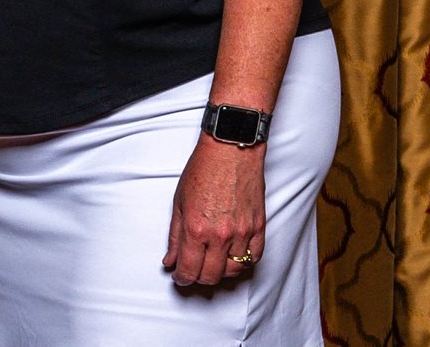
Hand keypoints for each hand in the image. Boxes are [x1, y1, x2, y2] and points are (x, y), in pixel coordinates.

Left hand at [163, 135, 265, 285]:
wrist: (230, 151)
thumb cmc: (203, 170)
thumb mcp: (179, 203)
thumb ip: (175, 236)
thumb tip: (170, 260)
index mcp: (196, 228)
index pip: (189, 269)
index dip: (182, 277)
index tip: (179, 276)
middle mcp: (220, 234)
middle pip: (211, 276)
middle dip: (198, 278)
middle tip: (192, 271)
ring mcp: (242, 232)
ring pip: (233, 271)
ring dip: (220, 272)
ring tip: (211, 262)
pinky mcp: (259, 228)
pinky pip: (254, 258)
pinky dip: (243, 262)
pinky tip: (232, 257)